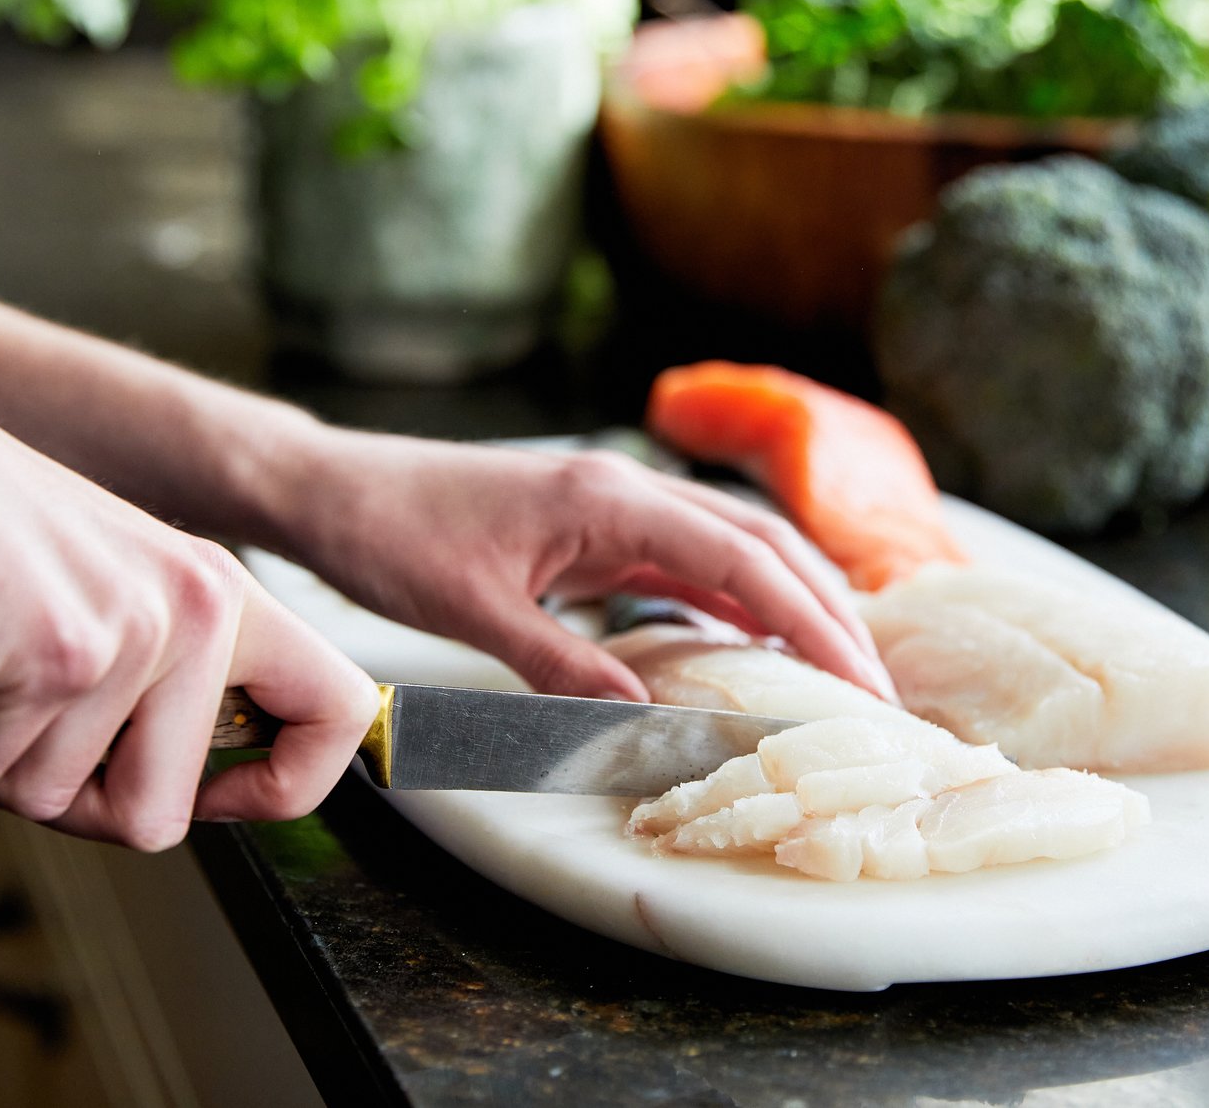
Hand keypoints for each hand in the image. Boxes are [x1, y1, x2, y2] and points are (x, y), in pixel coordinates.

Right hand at [0, 342, 380, 849]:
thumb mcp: (111, 593)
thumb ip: (164, 681)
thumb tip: (179, 799)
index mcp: (227, 594)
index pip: (341, 712)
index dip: (290, 787)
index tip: (213, 799)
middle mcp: (201, 606)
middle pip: (160, 814)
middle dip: (67, 808)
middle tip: (10, 751)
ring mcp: (136, 631)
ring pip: (55, 802)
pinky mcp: (57, 654)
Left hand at [263, 432, 893, 702]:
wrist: (333, 491)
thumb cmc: (391, 537)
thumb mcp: (473, 611)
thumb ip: (562, 665)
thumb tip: (642, 718)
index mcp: (611, 497)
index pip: (742, 558)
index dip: (812, 621)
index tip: (859, 680)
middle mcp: (627, 490)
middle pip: (760, 543)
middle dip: (826, 611)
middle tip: (875, 686)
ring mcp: (615, 506)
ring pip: (732, 548)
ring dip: (790, 603)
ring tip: (837, 670)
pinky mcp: (596, 528)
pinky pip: (686, 563)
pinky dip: (733, 602)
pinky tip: (755, 646)